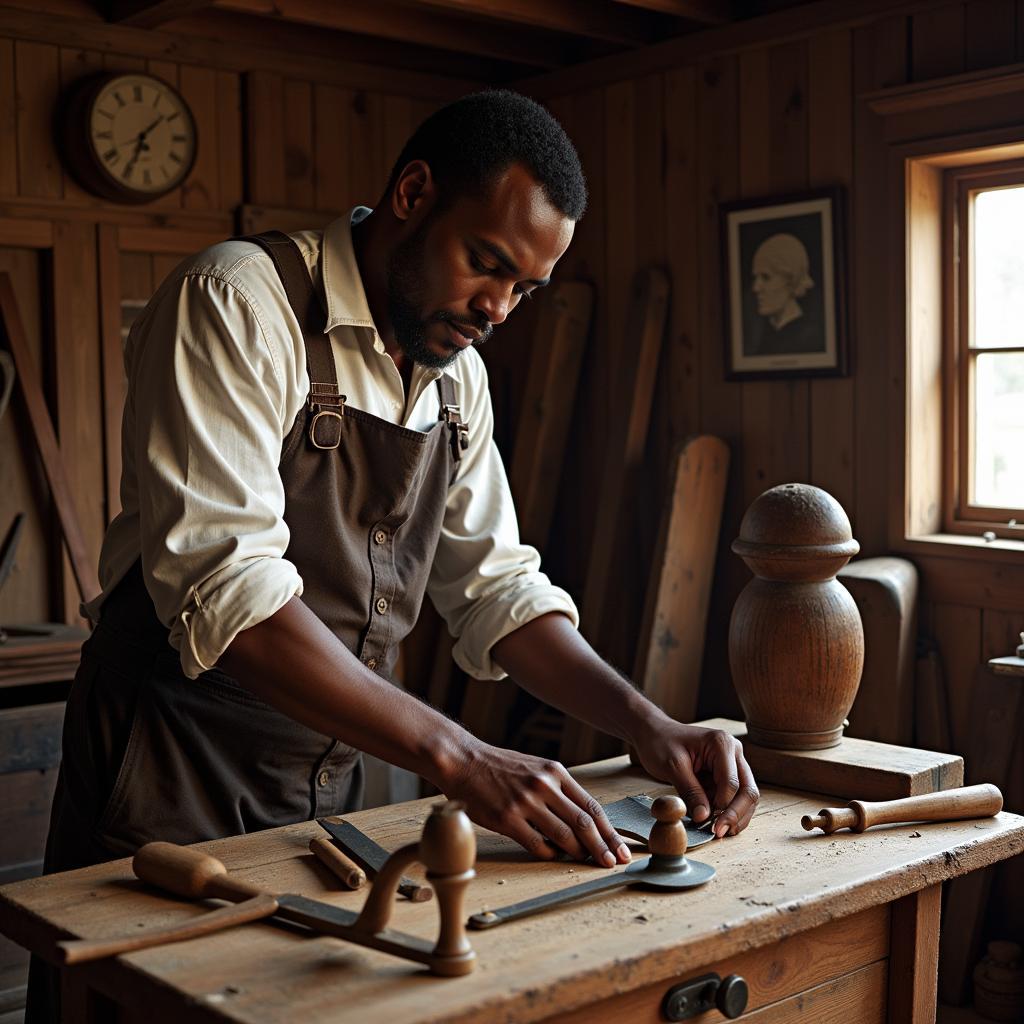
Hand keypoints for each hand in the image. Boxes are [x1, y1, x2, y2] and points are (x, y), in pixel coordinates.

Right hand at [441, 741, 631, 866]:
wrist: (464, 762)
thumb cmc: (500, 767)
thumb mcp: (536, 768)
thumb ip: (558, 790)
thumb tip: (582, 820)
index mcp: (555, 772)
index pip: (591, 806)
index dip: (609, 831)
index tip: (620, 847)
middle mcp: (544, 786)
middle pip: (583, 823)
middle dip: (603, 847)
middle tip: (613, 862)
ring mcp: (526, 803)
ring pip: (564, 835)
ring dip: (579, 853)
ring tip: (588, 863)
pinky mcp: (507, 819)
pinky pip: (537, 844)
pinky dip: (550, 854)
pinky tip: (555, 857)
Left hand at [631, 719, 758, 837]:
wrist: (654, 734)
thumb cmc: (661, 743)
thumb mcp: (672, 766)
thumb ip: (690, 791)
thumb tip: (704, 818)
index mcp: (722, 744)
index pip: (732, 782)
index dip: (723, 807)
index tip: (710, 824)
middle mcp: (734, 752)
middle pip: (747, 790)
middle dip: (736, 814)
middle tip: (719, 833)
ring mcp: (733, 763)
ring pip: (746, 796)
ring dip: (736, 816)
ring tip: (720, 832)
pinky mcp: (727, 774)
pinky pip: (735, 797)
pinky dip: (729, 812)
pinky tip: (718, 824)